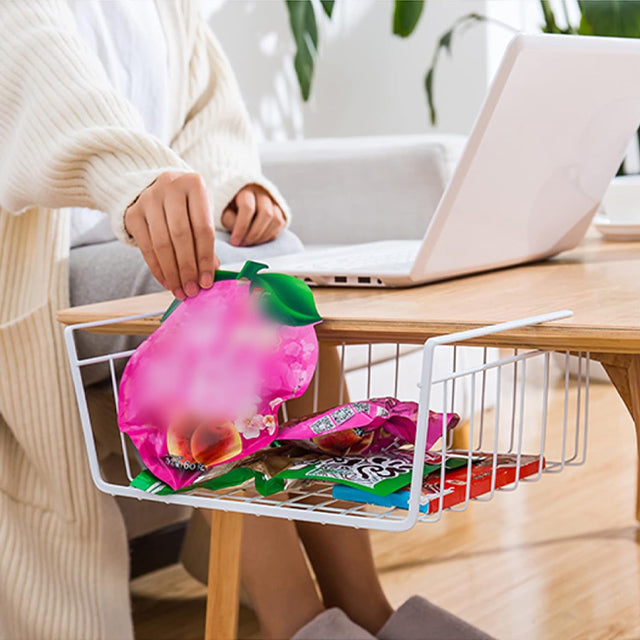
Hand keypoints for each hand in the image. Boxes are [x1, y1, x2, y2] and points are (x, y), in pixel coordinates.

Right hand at [124, 171, 218, 299]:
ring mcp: (148, 198)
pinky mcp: (133, 212)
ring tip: (180, 290)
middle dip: (188, 268)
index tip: (207, 281)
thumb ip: (206, 241)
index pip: (203, 228)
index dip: (205, 258)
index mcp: (194, 185)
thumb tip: (210, 274)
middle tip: (192, 290)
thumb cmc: (187, 205)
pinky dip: (157, 268)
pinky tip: (167, 282)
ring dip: (172, 272)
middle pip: (180, 236)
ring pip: (162, 243)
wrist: (157, 188)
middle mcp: (170, 186)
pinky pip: (146, 246)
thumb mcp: (201, 214)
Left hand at [221, 184, 285, 246]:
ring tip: (250, 244)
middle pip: (266, 213)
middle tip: (244, 245)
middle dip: (254, 234)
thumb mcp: (223, 211)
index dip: (242, 227)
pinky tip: (258, 240)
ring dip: (263, 236)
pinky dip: (270, 236)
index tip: (235, 242)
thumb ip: (229, 220)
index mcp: (246, 189)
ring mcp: (274, 200)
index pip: (248, 207)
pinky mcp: (280, 209)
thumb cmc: (229, 206)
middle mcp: (263, 192)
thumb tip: (240, 234)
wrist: (240, 199)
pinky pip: (280, 224)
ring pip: (276, 219)